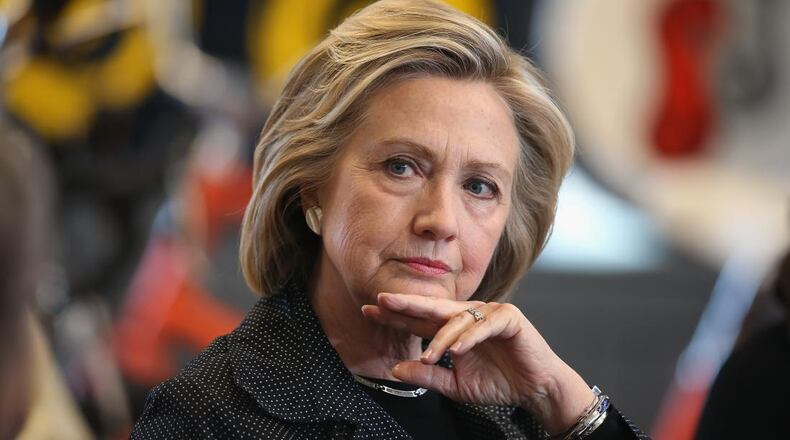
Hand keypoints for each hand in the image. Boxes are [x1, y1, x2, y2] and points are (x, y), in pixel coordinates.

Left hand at [361, 292, 594, 434]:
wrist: (535, 390)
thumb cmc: (498, 383)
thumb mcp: (455, 384)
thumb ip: (428, 376)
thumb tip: (396, 369)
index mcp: (453, 328)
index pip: (419, 318)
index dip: (396, 315)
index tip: (369, 311)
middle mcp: (468, 315)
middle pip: (433, 307)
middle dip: (407, 304)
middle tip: (382, 301)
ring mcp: (489, 313)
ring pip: (458, 319)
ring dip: (441, 337)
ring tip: (429, 356)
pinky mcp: (509, 318)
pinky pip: (485, 325)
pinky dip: (470, 336)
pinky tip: (457, 349)